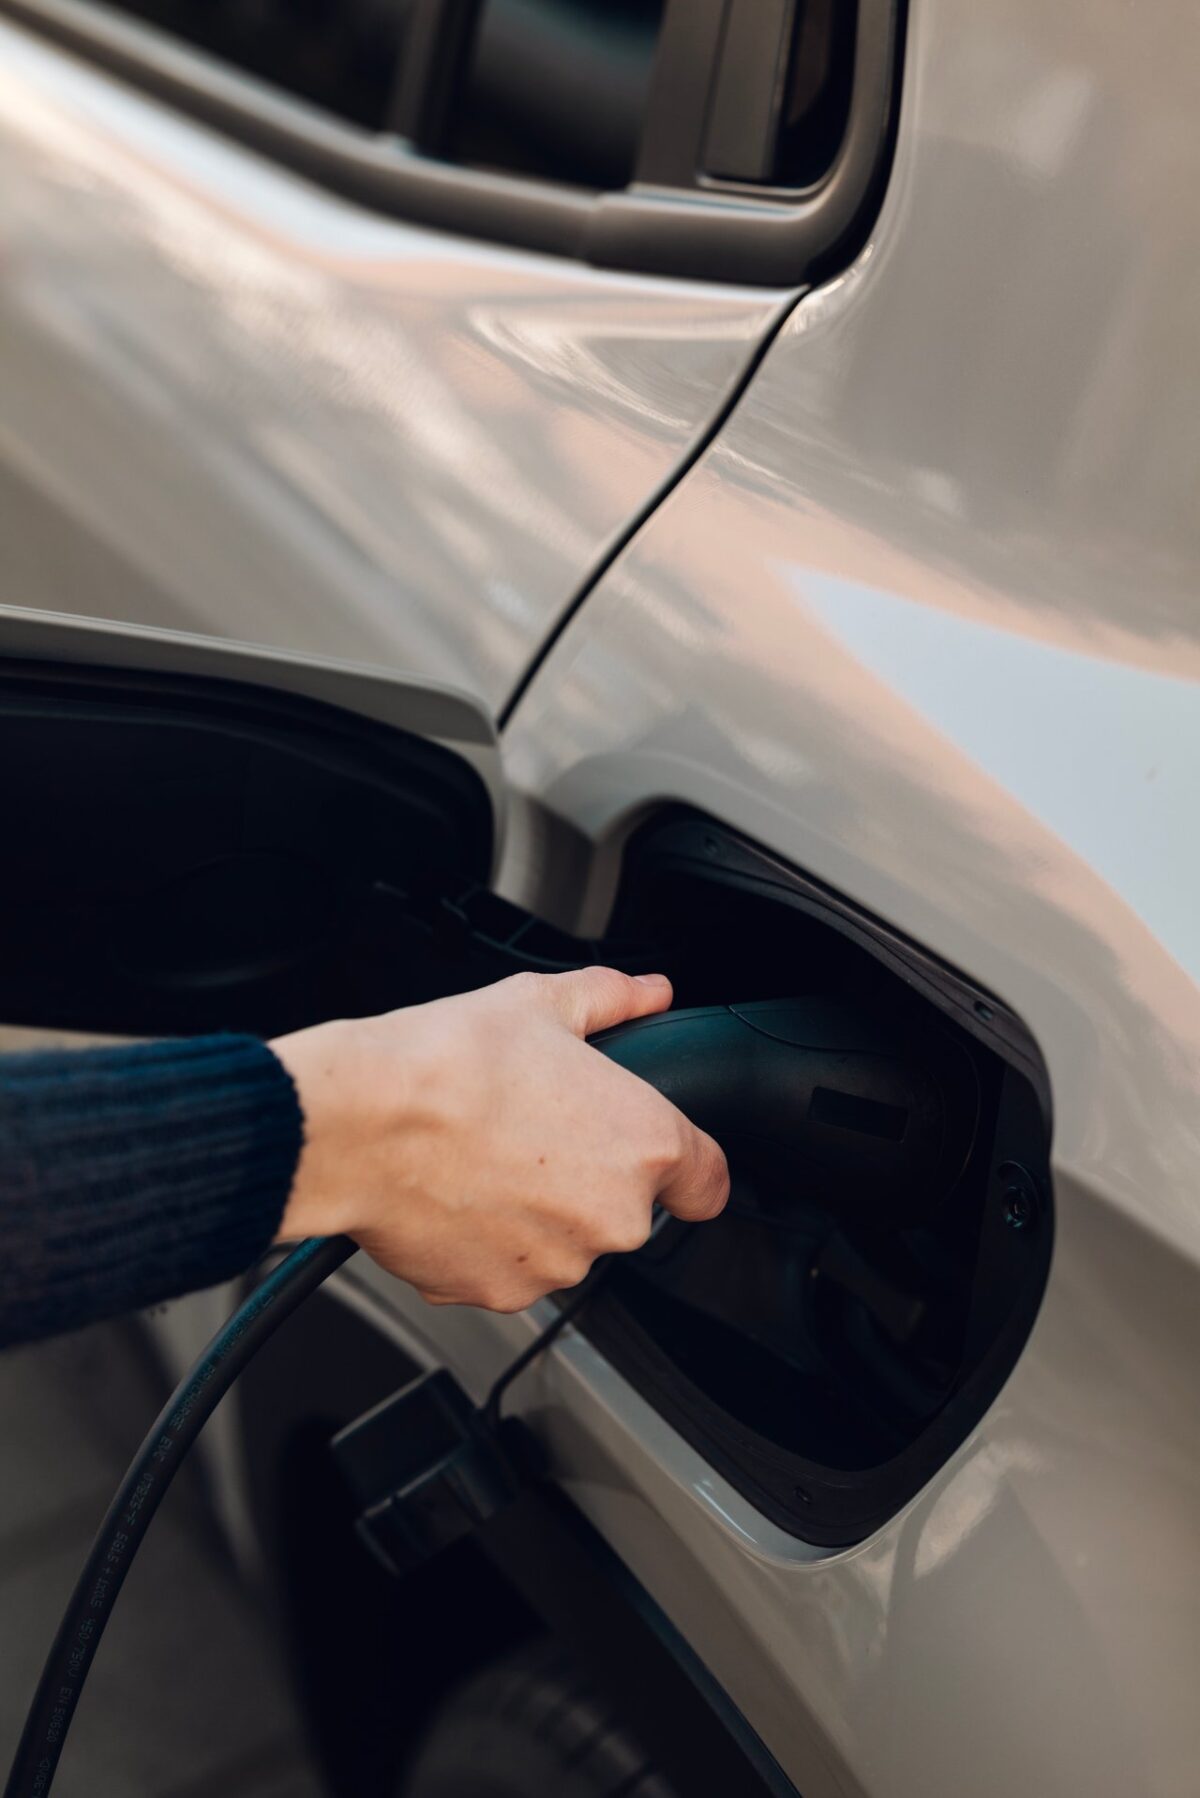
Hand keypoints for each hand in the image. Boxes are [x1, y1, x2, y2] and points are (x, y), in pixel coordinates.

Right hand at [270, 969, 728, 1311]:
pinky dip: (487, 1240)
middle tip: (535, 1131)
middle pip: (627, 1210)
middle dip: (589, 1178)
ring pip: (565, 1242)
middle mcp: (613, 1216)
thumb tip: (648, 992)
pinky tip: (456, 1191)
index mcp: (643, 1143)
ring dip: (538, 1212)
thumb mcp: (541, 1003)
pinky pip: (508, 1269)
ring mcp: (556, 1263)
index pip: (709, 1183)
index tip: (663, 1161)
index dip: (687, 1169)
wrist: (359, 1124)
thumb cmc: (448, 1064)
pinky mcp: (499, 1293)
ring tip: (486, 1155)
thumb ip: (612, 999)